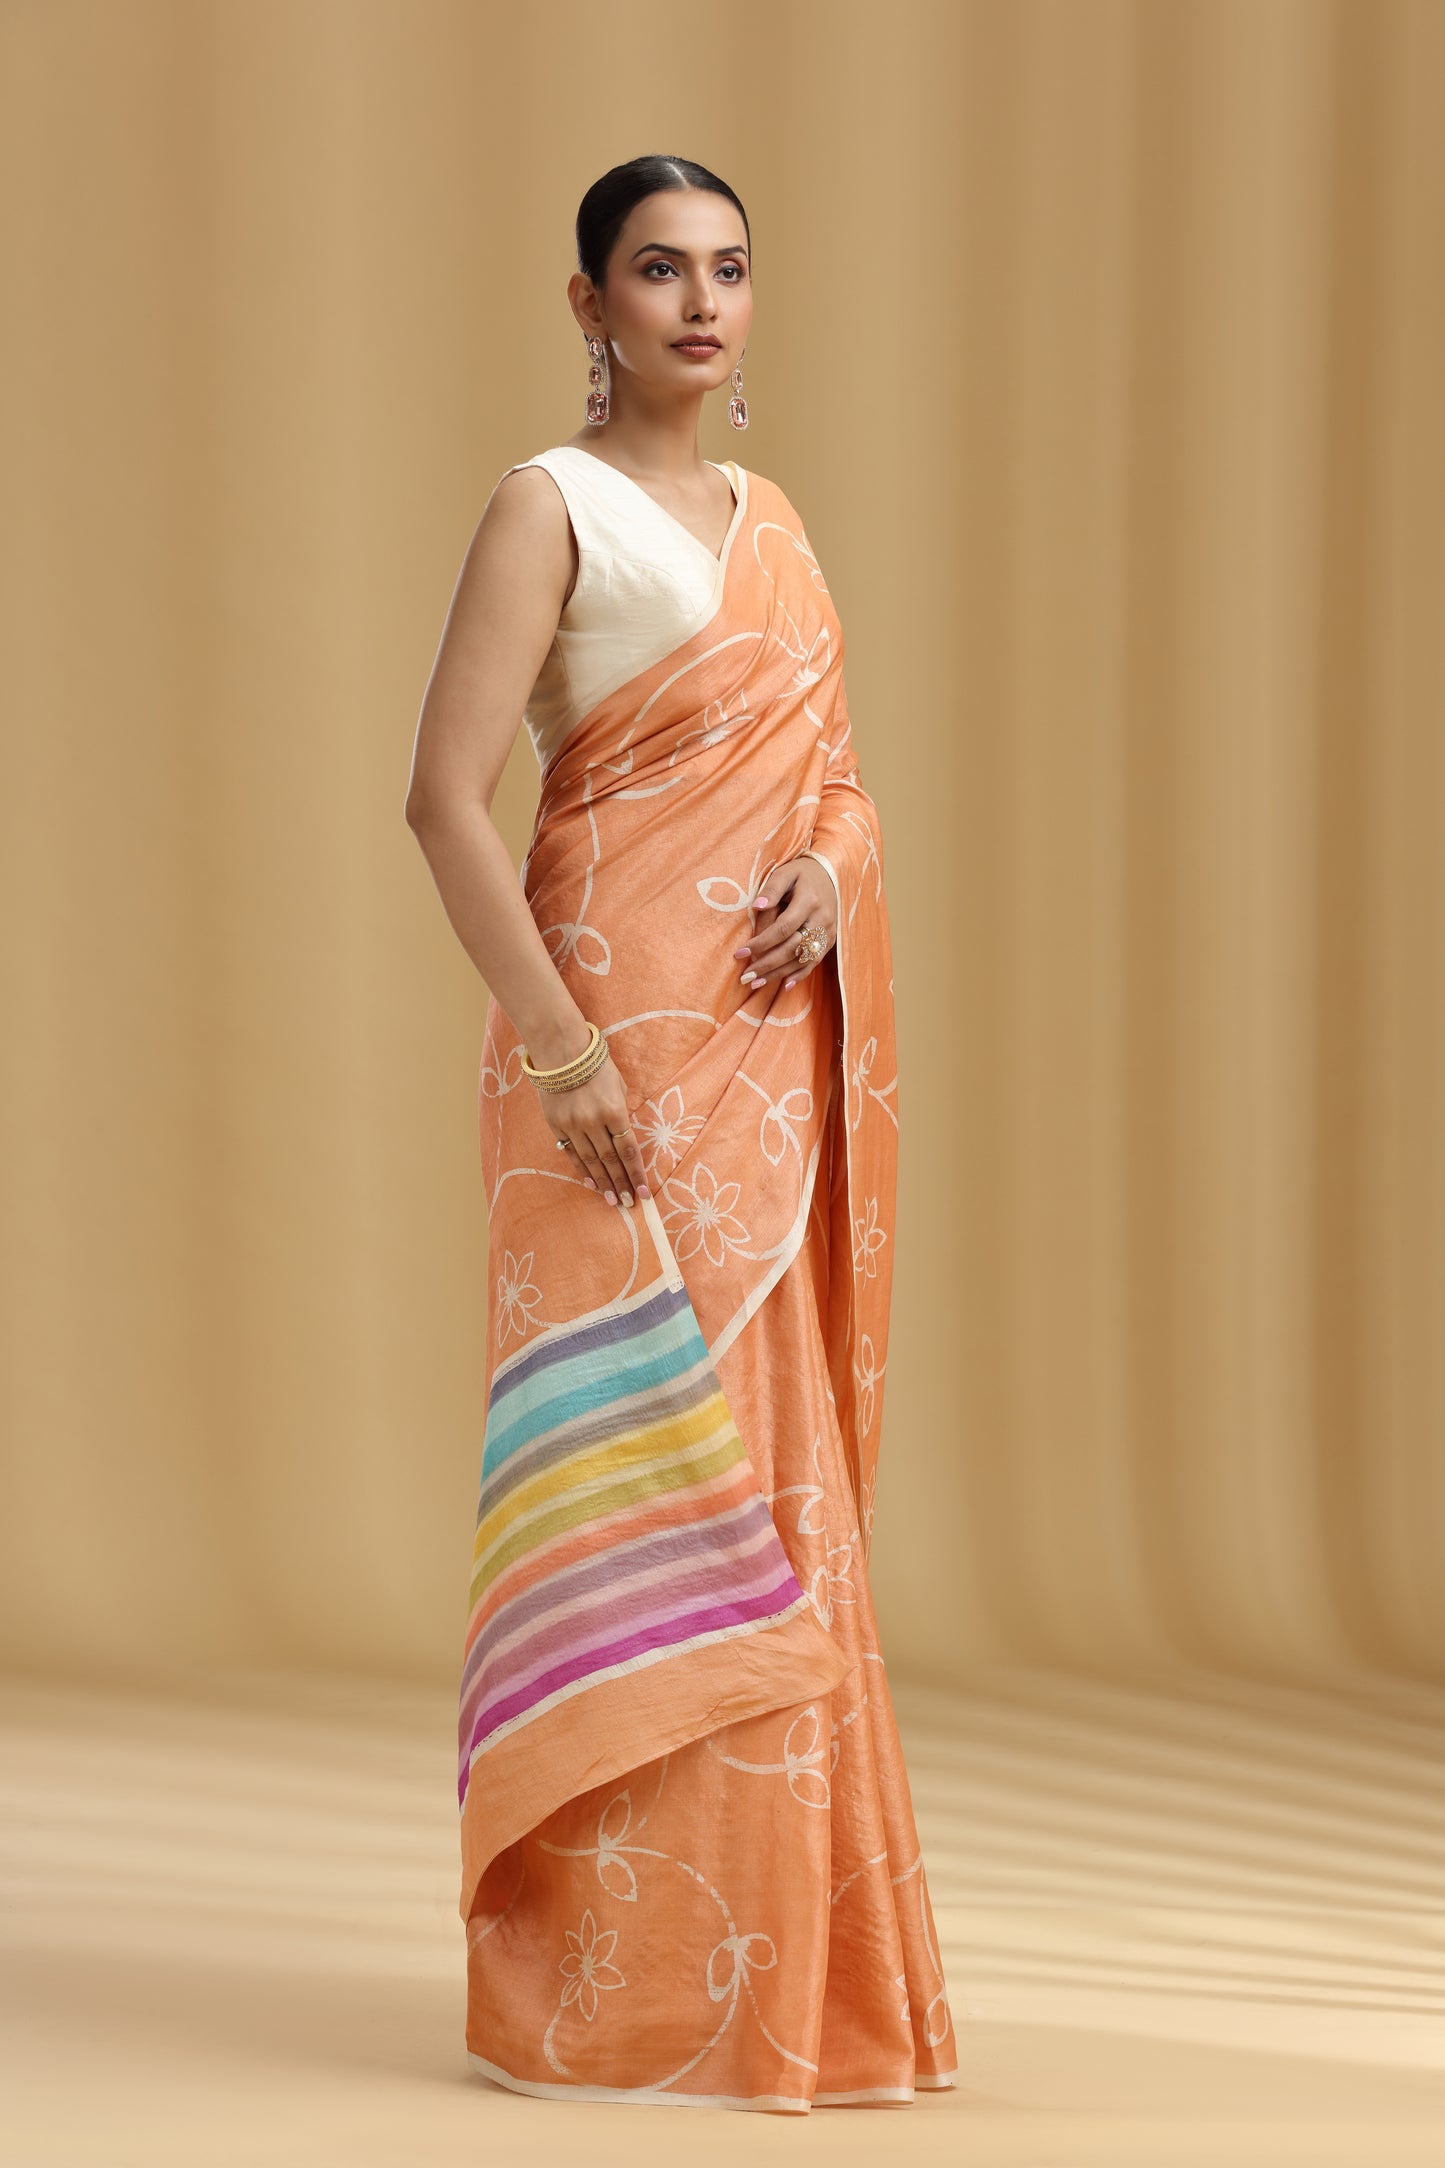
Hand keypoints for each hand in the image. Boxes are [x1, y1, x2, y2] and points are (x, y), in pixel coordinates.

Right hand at [541, 1048, 650, 1208]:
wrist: (561, 1050)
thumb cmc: (597, 1064)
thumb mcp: (619, 1086)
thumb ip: (622, 1112)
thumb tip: (625, 1137)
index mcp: (614, 1110)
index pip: (628, 1149)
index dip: (636, 1173)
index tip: (643, 1192)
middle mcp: (593, 1122)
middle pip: (611, 1160)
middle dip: (621, 1184)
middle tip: (629, 1203)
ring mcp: (573, 1125)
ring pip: (591, 1161)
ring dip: (603, 1182)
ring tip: (612, 1200)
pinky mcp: (557, 1126)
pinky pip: (572, 1153)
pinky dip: (583, 1170)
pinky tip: (591, 1183)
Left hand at [733, 854, 836, 991]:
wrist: (832, 875)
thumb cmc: (803, 874)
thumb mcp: (786, 873)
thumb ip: (771, 889)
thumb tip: (755, 906)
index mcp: (809, 901)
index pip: (783, 928)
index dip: (762, 943)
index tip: (740, 953)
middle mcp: (822, 920)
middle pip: (792, 948)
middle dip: (767, 964)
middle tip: (745, 976)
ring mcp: (828, 933)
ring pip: (802, 959)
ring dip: (778, 974)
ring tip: (756, 983)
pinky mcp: (830, 941)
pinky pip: (815, 962)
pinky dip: (800, 975)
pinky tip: (784, 985)